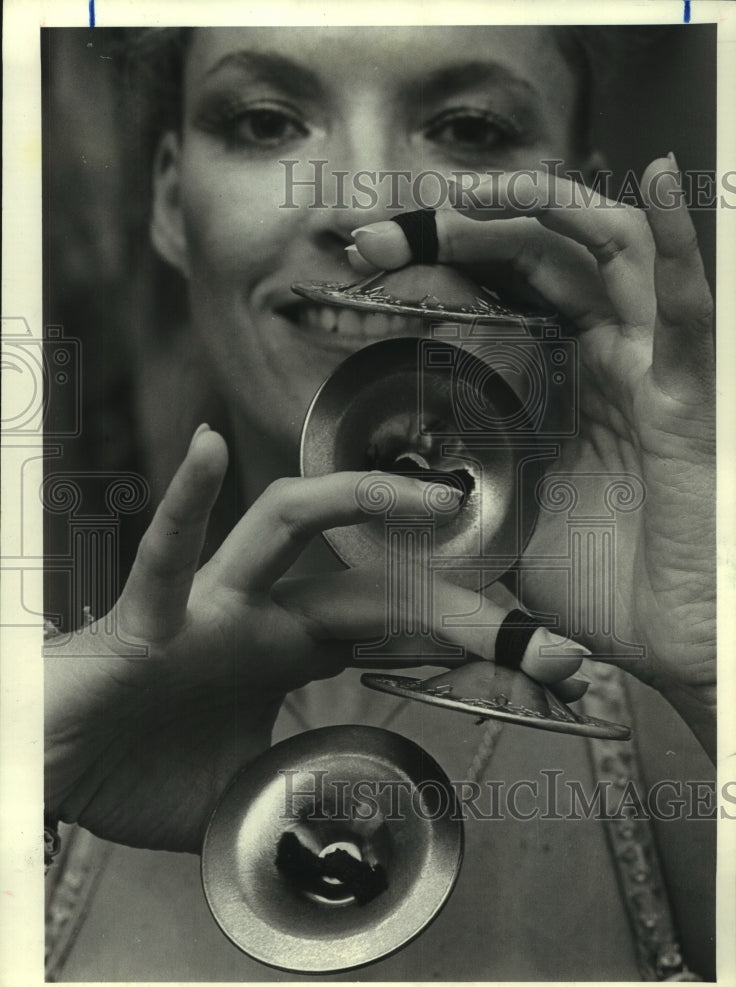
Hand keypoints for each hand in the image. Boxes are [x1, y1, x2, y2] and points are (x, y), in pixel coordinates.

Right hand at [45, 429, 589, 852]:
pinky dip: (184, 504)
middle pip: (374, 586)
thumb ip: (309, 786)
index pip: (397, 634)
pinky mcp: (149, 618)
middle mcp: (262, 614)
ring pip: (284, 526)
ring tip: (435, 495)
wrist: (55, 771)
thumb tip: (373, 802)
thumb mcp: (250, 795)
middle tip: (547, 641)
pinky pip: (167, 555)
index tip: (550, 664)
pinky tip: (202, 447)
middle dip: (459, 607)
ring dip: (358, 500)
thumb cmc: (141, 767)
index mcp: (288, 652)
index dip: (470, 642)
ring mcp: (210, 606)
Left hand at [349, 156, 715, 757]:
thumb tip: (381, 482)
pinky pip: (690, 311)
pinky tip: (665, 176)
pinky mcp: (688, 399)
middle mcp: (602, 364)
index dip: (437, 266)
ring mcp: (648, 373)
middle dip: (465, 232)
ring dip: (544, 212)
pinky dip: (683, 244)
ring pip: (608, 257)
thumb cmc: (596, 588)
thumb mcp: (499, 526)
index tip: (366, 257)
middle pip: (542, 260)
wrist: (668, 642)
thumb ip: (452, 492)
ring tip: (471, 197)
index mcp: (556, 386)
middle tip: (388, 232)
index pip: (499, 296)